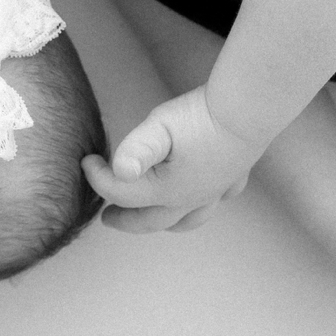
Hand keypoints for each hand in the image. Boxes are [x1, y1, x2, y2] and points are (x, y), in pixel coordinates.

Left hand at [81, 84, 260, 233]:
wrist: (248, 112)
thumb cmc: (200, 118)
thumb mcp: (159, 127)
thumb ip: (137, 150)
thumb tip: (119, 172)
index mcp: (166, 190)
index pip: (121, 192)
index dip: (98, 179)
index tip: (87, 161)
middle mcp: (190, 199)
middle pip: (150, 220)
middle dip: (125, 220)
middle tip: (107, 218)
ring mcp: (214, 192)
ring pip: (185, 220)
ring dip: (162, 223)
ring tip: (150, 219)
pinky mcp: (231, 178)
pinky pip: (214, 203)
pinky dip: (200, 207)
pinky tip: (200, 200)